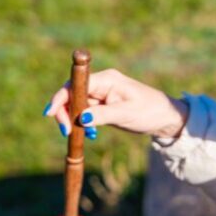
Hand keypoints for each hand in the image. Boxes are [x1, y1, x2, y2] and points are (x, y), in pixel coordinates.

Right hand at [43, 69, 188, 139]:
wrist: (165, 117)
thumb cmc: (150, 111)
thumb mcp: (126, 114)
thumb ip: (103, 115)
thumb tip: (80, 118)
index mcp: (107, 79)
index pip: (76, 84)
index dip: (61, 97)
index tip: (51, 114)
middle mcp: (101, 84)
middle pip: (72, 94)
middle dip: (65, 112)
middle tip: (66, 132)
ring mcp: (101, 95)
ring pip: (76, 105)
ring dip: (74, 121)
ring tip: (86, 135)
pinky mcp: (102, 105)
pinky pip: (84, 113)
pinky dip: (83, 124)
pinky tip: (91, 134)